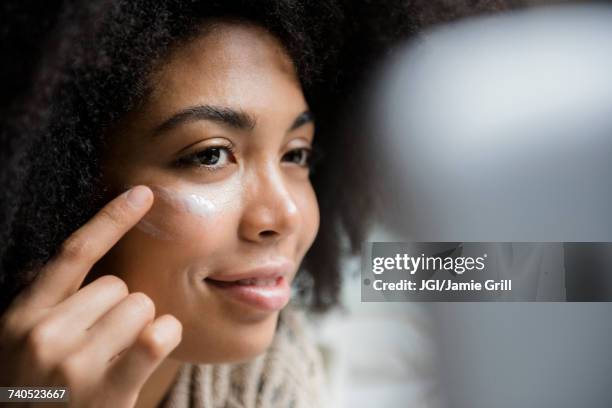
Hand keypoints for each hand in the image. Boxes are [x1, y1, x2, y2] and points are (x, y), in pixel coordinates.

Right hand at [0, 186, 181, 406]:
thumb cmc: (38, 390)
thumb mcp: (21, 343)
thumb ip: (47, 302)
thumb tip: (83, 254)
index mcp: (22, 316)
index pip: (74, 253)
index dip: (111, 219)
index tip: (143, 194)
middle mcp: (42, 335)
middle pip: (119, 286)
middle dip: (120, 310)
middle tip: (101, 347)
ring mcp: (73, 364)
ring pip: (141, 307)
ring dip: (140, 328)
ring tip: (114, 360)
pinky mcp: (106, 392)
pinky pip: (157, 335)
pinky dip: (164, 338)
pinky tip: (145, 356)